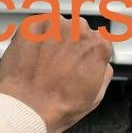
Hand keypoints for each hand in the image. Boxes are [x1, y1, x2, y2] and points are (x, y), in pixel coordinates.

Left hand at [0, 16, 112, 132]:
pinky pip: (36, 29)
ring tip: (44, 64)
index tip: (80, 61)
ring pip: (56, 27)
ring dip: (52, 40)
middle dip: (70, 44)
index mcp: (98, 45)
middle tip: (60, 65)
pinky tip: (32, 58)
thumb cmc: (59, 105)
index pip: (98, 40)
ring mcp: (53, 26)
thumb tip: (101, 64)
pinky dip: (34, 40)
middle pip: (78, 30)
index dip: (88, 53)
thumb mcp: (96, 95)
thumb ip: (103, 71)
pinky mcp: (30, 26)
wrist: (28, 106)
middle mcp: (77, 29)